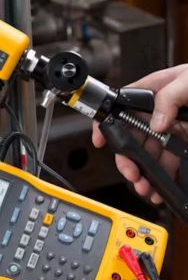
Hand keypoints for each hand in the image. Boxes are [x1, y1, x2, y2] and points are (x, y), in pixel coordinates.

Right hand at [92, 64, 187, 203]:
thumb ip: (169, 97)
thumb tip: (156, 122)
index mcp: (155, 91)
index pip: (120, 106)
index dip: (106, 123)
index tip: (100, 140)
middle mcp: (159, 111)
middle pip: (132, 138)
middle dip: (128, 160)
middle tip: (132, 174)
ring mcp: (171, 128)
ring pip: (148, 154)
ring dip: (144, 173)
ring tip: (146, 187)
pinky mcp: (183, 142)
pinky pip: (168, 161)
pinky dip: (162, 176)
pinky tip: (161, 186)